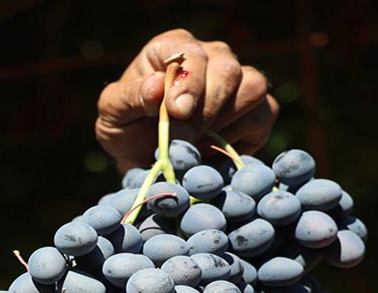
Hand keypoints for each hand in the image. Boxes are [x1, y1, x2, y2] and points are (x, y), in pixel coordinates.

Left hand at [96, 29, 278, 170]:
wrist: (146, 159)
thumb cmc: (127, 128)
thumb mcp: (113, 114)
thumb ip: (130, 97)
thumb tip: (157, 86)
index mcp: (173, 47)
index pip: (192, 53)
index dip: (189, 81)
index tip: (176, 111)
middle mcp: (210, 56)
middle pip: (227, 70)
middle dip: (206, 109)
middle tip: (183, 138)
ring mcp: (237, 80)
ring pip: (252, 87)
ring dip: (225, 121)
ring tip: (195, 144)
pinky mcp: (256, 109)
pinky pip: (264, 114)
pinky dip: (243, 135)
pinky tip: (214, 148)